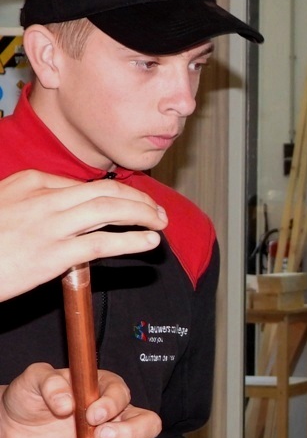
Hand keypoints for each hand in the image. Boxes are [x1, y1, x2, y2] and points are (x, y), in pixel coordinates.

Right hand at [0, 170, 166, 301]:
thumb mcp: (5, 208)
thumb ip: (35, 204)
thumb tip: (68, 212)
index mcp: (29, 183)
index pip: (84, 185)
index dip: (117, 194)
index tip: (135, 204)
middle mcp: (42, 199)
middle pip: (104, 192)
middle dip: (138, 200)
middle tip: (158, 211)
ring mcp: (49, 226)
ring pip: (109, 210)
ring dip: (142, 215)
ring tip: (160, 223)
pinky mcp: (53, 255)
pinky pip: (102, 244)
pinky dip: (131, 241)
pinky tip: (149, 242)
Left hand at [0, 363, 160, 437]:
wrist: (13, 429)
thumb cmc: (29, 398)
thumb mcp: (34, 379)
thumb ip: (50, 383)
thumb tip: (67, 404)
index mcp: (105, 390)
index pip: (124, 396)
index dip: (112, 406)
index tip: (90, 416)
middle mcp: (117, 416)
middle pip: (150, 425)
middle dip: (129, 434)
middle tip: (98, 437)